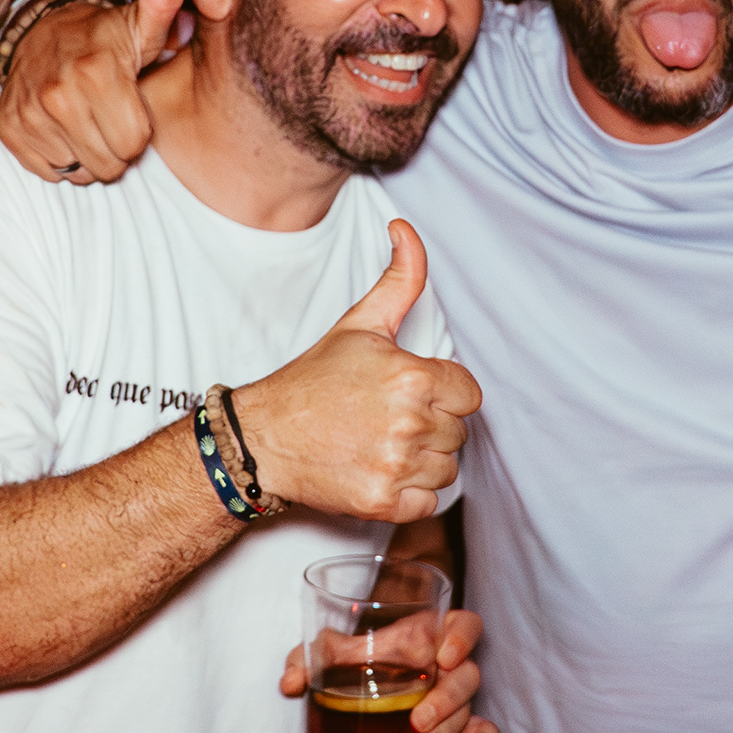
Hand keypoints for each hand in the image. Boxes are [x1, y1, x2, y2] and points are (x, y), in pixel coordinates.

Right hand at [0, 0, 186, 184]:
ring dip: (88, 152)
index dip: (138, 129)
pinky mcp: (8, 129)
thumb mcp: (140, 21)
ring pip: (78, 172)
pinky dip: (59, 156)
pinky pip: (48, 171)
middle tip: (109, 113)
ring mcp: (29, 114)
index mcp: (96, 71)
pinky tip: (62, 126)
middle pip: (108, 164)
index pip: (133, 144)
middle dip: (115, 145)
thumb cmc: (104, 37)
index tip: (130, 104)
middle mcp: (57, 95)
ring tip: (87, 117)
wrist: (40, 33)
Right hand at [231, 222, 478, 522]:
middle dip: (432, 425)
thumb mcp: (359, 324)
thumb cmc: (312, 381)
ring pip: (447, 468)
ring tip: (383, 443)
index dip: (443, 392)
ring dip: (424, 460)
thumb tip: (406, 231)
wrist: (264, 437)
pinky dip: (410, 492)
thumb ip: (399, 279)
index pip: (468, 393)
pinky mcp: (383, 502)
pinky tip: (380, 470)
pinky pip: (429, 501)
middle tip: (388, 418)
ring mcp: (396, 465)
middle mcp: (409, 423)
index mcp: (412, 377)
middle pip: (458, 431)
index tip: (412, 393)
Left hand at [275, 606, 500, 732]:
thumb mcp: (329, 649)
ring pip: (466, 712)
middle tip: (416, 721)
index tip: (443, 657)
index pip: (465, 625)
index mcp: (429, 634)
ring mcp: (453, 696)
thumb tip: (290, 684)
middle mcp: (448, 664)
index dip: (463, 638)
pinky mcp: (454, 724)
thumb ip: (307, 658)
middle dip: (444, 702)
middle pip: (466, 678)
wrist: (367, 672)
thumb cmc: (354, 652)